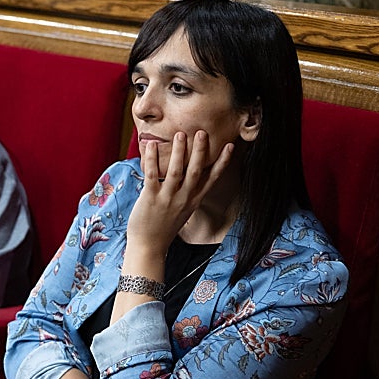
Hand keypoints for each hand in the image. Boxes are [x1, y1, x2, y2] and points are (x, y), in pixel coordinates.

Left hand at [127, 130, 232, 260]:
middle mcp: (184, 198)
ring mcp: (168, 198)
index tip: (229, 146)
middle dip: (200, 151)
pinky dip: (152, 160)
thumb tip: (188, 175)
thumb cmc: (164, 226)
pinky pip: (152, 175)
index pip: (212, 178)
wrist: (149, 246)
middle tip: (202, 132)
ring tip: (180, 134)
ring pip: (176, 171)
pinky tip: (151, 146)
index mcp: (194, 200)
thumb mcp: (183, 210)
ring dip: (179, 152)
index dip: (222, 162)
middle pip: (196, 171)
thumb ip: (187, 194)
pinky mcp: (151, 199)